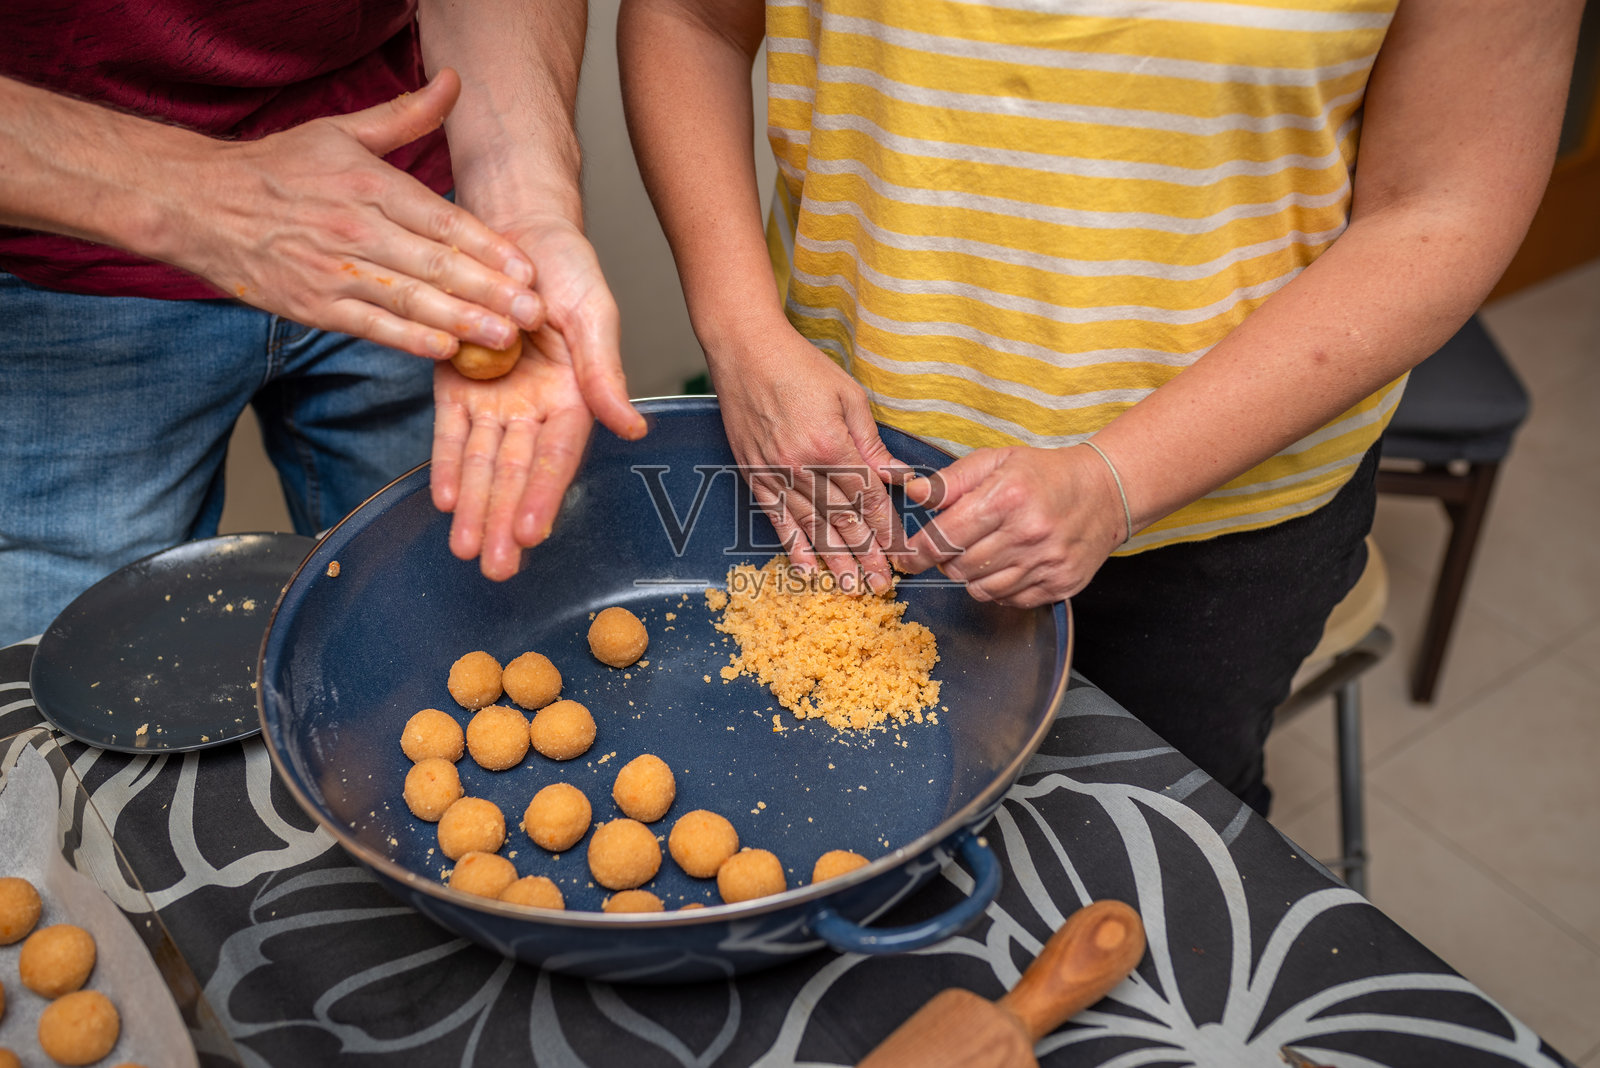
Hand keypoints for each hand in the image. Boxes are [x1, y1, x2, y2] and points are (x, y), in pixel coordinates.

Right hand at [169, 69, 543, 358]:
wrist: (198, 203)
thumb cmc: (276, 169)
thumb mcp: (341, 131)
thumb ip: (405, 115)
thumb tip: (453, 82)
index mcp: (368, 184)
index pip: (442, 220)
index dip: (489, 247)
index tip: (527, 267)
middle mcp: (355, 228)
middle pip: (435, 264)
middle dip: (490, 291)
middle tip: (534, 311)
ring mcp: (333, 270)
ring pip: (409, 299)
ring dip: (461, 320)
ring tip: (505, 336)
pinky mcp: (314, 305)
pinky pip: (371, 326)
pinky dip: (409, 339)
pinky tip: (445, 349)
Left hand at [430, 216, 644, 579]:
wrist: (515, 222)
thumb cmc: (566, 263)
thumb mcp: (593, 312)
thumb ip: (604, 372)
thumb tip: (632, 426)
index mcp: (575, 395)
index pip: (558, 456)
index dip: (544, 494)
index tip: (531, 533)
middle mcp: (536, 405)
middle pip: (518, 472)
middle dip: (505, 520)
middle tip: (495, 567)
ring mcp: (497, 398)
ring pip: (484, 463)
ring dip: (476, 508)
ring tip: (466, 549)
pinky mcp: (459, 383)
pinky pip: (452, 432)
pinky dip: (448, 464)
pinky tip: (446, 499)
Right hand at [711, 328, 910, 592]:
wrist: (744, 350)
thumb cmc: (800, 366)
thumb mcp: (849, 396)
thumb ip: (872, 443)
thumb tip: (899, 477)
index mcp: (832, 445)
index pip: (867, 498)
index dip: (886, 529)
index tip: (902, 552)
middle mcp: (802, 467)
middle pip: (842, 521)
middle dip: (866, 556)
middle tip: (883, 585)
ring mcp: (775, 474)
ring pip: (811, 528)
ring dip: (835, 561)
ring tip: (852, 587)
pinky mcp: (754, 476)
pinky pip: (777, 520)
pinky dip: (794, 547)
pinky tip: (808, 569)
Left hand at [900, 444, 1127, 607]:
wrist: (1106, 492)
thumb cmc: (1045, 475)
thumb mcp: (996, 461)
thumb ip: (951, 480)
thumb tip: (913, 493)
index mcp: (1007, 498)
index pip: (944, 537)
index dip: (918, 551)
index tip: (908, 556)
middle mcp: (1028, 533)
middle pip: (958, 566)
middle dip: (946, 559)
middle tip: (954, 545)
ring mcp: (1046, 563)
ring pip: (980, 589)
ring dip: (970, 575)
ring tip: (983, 552)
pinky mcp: (1060, 584)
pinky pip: (1008, 600)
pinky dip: (998, 587)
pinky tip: (1007, 565)